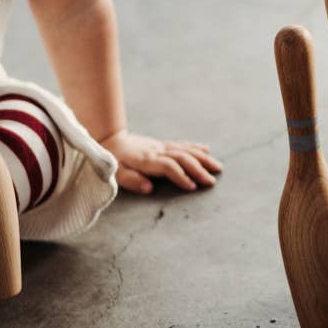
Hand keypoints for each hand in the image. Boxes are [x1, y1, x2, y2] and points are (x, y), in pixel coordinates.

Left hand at [103, 130, 221, 194]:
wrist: (109, 139)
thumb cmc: (112, 160)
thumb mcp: (116, 173)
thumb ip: (132, 181)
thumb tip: (149, 189)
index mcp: (146, 160)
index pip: (168, 167)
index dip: (181, 176)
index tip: (192, 187)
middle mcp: (157, 151)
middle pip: (182, 158)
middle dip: (198, 169)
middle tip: (211, 181)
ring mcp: (161, 146)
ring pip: (186, 150)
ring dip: (203, 159)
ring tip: (218, 168)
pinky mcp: (162, 144)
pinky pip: (182, 145)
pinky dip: (195, 148)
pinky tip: (206, 151)